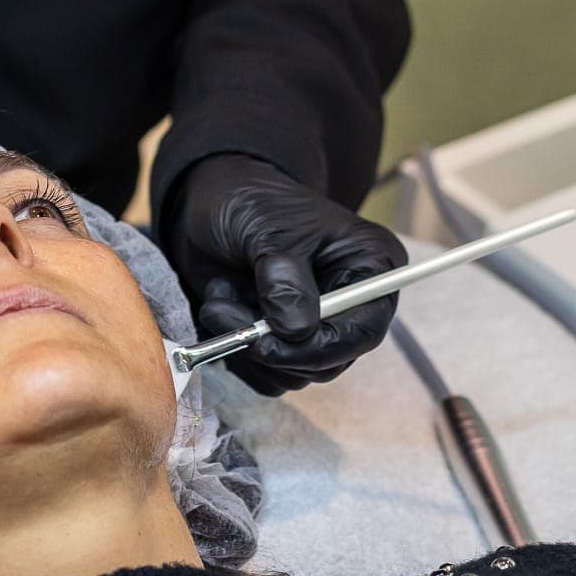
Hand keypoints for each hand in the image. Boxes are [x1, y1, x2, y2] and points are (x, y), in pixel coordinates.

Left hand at [159, 153, 407, 393]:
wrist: (206, 201)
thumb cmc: (247, 202)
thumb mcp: (266, 230)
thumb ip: (283, 279)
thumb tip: (294, 331)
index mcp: (368, 266)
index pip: (364, 329)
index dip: (321, 347)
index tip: (270, 345)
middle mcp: (349, 302)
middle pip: (330, 360)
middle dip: (275, 349)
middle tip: (231, 321)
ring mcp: (314, 324)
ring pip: (294, 373)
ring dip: (248, 344)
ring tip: (219, 299)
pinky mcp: (281, 339)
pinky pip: (265, 374)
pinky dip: (235, 348)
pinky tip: (219, 305)